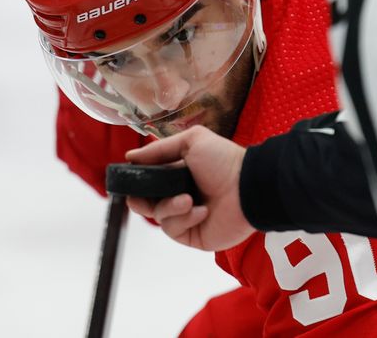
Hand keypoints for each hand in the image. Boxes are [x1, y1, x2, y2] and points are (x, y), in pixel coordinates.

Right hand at [125, 125, 254, 250]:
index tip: (128, 180)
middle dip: (140, 201)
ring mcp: (186, 217)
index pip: (148, 181)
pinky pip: (175, 229)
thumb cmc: (224, 160)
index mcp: (177, 175)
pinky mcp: (194, 235)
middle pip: (146, 204)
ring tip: (188, 199)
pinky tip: (202, 211)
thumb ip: (159, 149)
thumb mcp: (191, 141)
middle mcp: (179, 196)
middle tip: (139, 198)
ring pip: (159, 217)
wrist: (248, 187)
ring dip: (170, 207)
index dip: (136, 182)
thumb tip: (130, 156)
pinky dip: (185, 218)